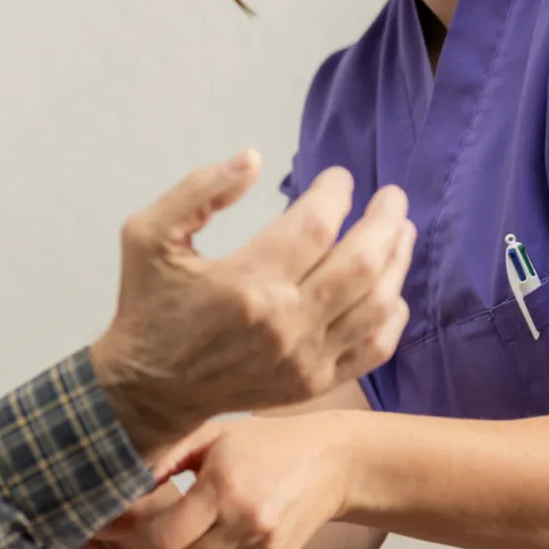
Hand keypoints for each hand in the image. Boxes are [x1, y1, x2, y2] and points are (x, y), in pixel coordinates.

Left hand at [83, 413, 354, 548]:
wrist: (331, 462)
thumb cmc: (262, 440)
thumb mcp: (212, 433)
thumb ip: (166, 455)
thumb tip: (120, 477)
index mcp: (224, 486)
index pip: (162, 534)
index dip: (129, 536)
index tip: (105, 525)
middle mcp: (246, 523)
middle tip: (121, 535)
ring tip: (161, 526)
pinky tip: (210, 528)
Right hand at [91, 154, 413, 461]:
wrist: (149, 389)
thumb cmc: (149, 304)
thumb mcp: (147, 235)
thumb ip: (197, 191)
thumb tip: (252, 159)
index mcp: (244, 280)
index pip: (313, 225)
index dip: (334, 193)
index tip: (338, 177)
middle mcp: (284, 321)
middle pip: (359, 262)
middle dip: (384, 221)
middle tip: (391, 197)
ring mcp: (304, 357)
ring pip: (376, 303)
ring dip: (396, 261)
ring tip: (400, 231)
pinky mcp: (313, 382)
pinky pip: (373, 348)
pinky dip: (392, 316)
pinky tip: (392, 290)